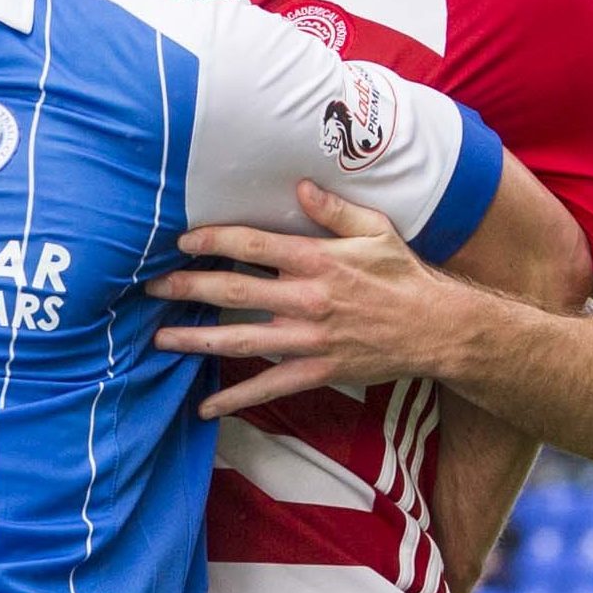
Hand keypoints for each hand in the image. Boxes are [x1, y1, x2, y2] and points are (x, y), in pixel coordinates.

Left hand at [147, 180, 469, 419]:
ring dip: (196, 339)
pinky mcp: (318, 369)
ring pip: (241, 339)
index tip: (182, 241)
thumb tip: (298, 186)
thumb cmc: (404, 276)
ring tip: (159, 339)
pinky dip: (235, 398)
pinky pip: (269, 386)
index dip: (213, 240)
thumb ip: (334, 210)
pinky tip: (205, 407)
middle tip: (151, 286)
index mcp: (318, 260)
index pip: (253, 244)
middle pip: (234, 289)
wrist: (440, 329)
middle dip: (188, 286)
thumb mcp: (376, 231)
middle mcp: (308, 298)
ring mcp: (310, 338)